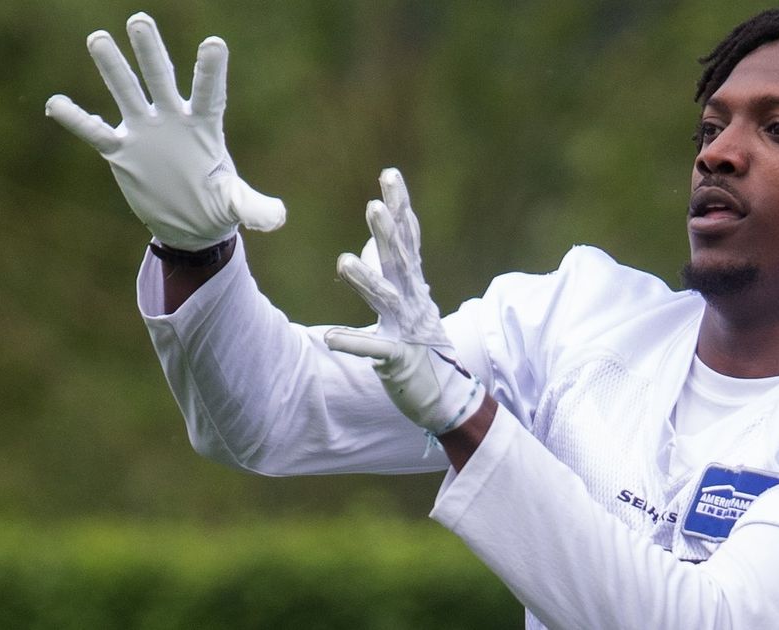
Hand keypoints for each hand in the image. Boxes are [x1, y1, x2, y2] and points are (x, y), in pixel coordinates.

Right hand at [45, 12, 284, 250]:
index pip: (209, 93)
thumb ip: (255, 207)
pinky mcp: (123, 152)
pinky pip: (96, 133)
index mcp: (205, 127)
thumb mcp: (237, 205)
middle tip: (140, 19)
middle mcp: (173, 121)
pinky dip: (77, 120)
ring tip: (98, 37)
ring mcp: (146, 132)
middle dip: (151, 52)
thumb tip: (277, 218)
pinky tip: (55, 103)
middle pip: (161, 79)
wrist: (192, 223)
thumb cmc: (219, 205)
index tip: (215, 43)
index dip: (211, 70)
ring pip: (127, 93)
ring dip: (113, 68)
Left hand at [324, 169, 484, 435]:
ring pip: (387, 299)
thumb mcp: (407, 302)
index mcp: (415, 284)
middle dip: (388, 233)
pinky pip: (374, 351)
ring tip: (343, 262)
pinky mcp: (399, 360)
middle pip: (401, 260)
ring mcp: (408, 330)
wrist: (447, 396)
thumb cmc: (422, 344)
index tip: (391, 174)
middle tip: (374, 205)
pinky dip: (353, 344)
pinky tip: (331, 338)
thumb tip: (368, 246)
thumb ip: (391, 272)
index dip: (401, 206)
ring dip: (366, 280)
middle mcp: (414, 300)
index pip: (409, 237)